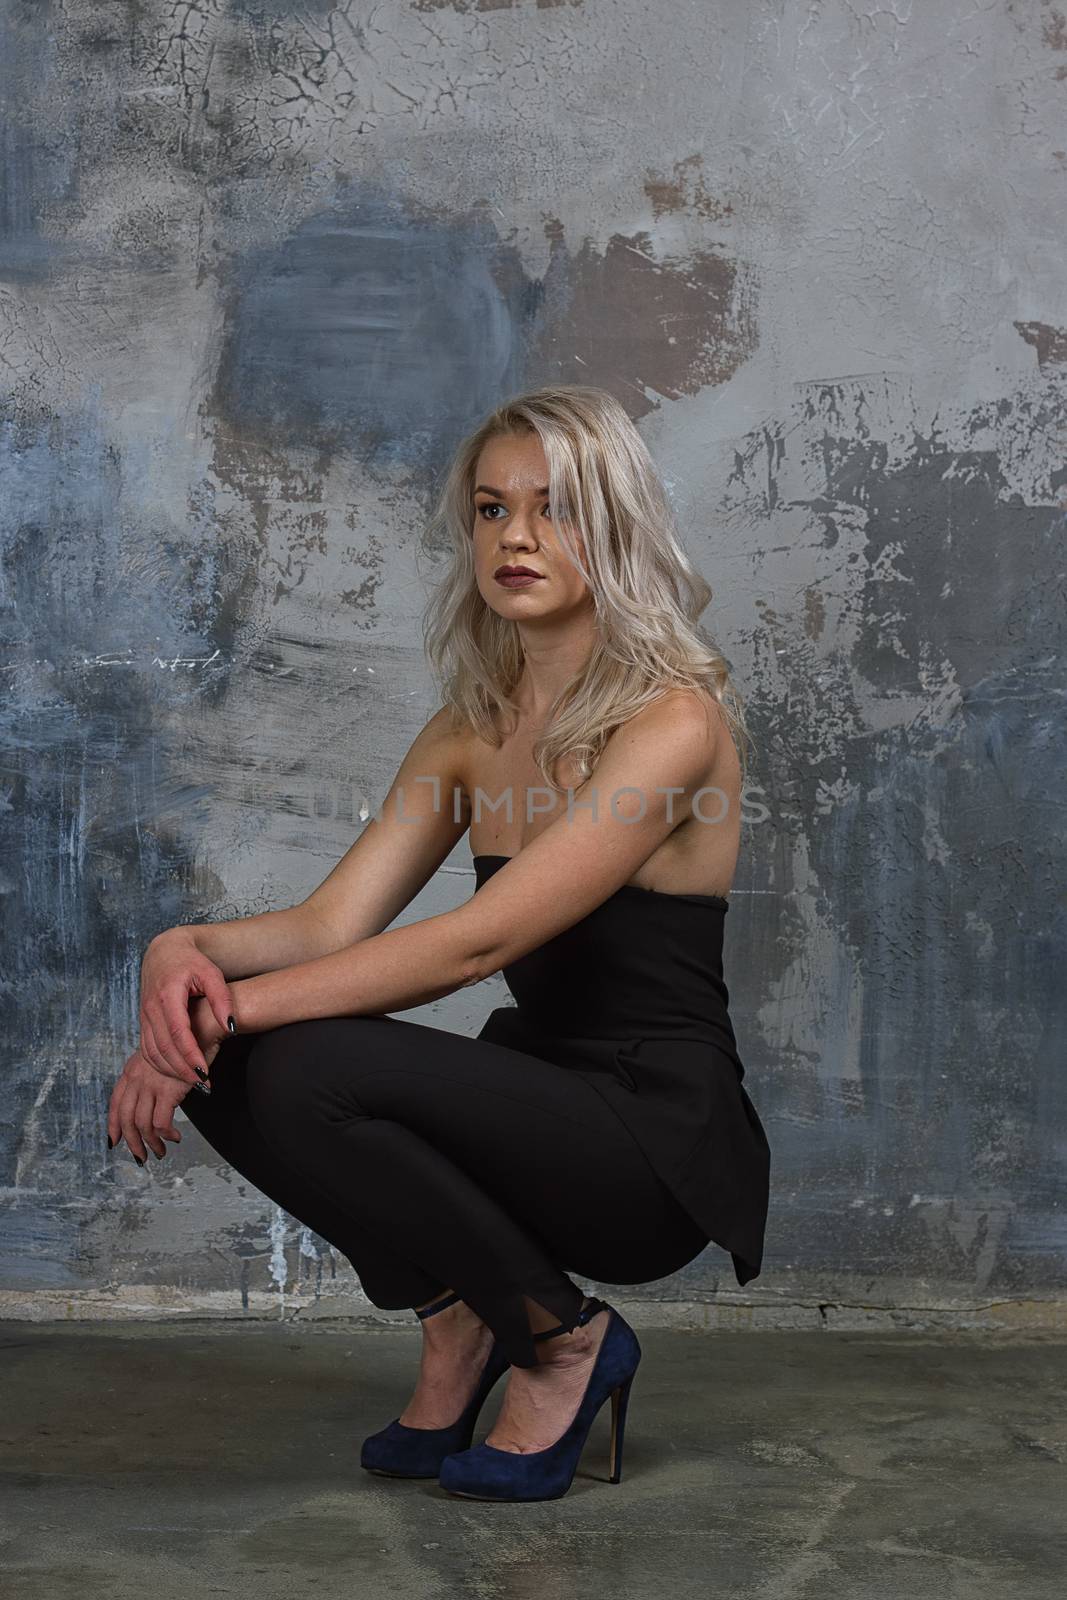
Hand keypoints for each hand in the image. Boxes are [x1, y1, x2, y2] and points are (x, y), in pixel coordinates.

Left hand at [107, 1047, 198, 1163]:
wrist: (201, 1027)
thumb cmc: (186, 1042)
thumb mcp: (160, 1057)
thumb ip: (151, 1074)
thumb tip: (153, 1097)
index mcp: (132, 1069)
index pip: (115, 1102)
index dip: (112, 1124)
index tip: (114, 1141)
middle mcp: (137, 1077)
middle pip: (126, 1118)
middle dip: (132, 1142)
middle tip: (141, 1157)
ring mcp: (152, 1084)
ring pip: (141, 1125)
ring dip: (151, 1144)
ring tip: (161, 1151)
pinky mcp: (169, 1090)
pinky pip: (161, 1123)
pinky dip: (166, 1135)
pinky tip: (175, 1137)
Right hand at [139, 929, 234, 1086]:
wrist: (164, 952)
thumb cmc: (191, 962)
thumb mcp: (212, 974)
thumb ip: (222, 999)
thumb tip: (231, 1026)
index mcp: (168, 994)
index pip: (177, 1032)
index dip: (190, 1055)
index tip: (204, 1072)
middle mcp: (151, 1008)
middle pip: (163, 1047)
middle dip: (182, 1070)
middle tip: (202, 1084)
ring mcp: (144, 1016)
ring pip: (152, 1052)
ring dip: (171, 1070)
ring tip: (193, 1082)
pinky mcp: (143, 1022)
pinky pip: (147, 1050)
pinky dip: (161, 1065)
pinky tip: (179, 1071)